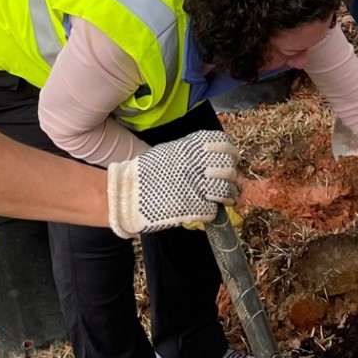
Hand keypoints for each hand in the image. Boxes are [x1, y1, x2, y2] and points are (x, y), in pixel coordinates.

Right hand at [105, 131, 238, 237]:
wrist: (126, 194)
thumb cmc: (145, 173)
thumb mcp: (168, 152)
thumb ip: (191, 153)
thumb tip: (212, 158)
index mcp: (190, 148)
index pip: (223, 145)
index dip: (230, 153)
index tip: (230, 159)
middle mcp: (197, 165)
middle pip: (228, 168)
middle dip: (230, 176)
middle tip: (226, 183)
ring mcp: (197, 187)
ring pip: (226, 191)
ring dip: (226, 197)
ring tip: (222, 200)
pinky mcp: (194, 208)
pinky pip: (213, 210)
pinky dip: (210, 212)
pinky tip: (202, 210)